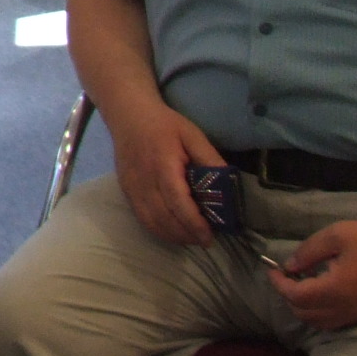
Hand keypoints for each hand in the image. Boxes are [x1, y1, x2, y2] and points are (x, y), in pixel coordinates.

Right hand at [106, 98, 225, 246]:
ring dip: (172, 236)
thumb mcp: (192, 135)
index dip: (193, 222)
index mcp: (163, 164)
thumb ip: (209, 159)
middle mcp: (144, 180)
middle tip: (205, 240)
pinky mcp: (126, 192)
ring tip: (192, 238)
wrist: (128, 115)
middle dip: (186, 234)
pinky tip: (173, 232)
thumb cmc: (164, 124)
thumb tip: (229, 184)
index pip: (177, 201)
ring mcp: (132, 187)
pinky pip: (142, 218)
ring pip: (151, 222)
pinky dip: (158, 230)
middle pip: (163, 217)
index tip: (209, 236)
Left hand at [271, 215, 356, 328]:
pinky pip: (335, 322)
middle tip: (287, 276)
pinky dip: (321, 312)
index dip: (280, 284)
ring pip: (320, 323)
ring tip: (304, 283)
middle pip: (305, 314)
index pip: (296, 297)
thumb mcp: (335, 235)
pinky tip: (323, 291)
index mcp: (336, 289)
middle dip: (290, 297)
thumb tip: (290, 266)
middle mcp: (346, 308)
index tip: (273, 270)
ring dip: (305, 307)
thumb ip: (308, 252)